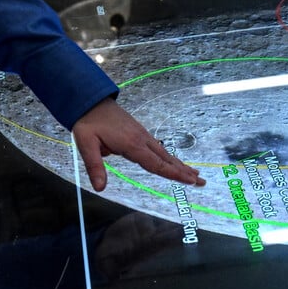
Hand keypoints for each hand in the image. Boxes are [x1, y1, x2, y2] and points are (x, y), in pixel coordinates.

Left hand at [71, 97, 205, 191]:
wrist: (90, 100)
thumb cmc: (88, 123)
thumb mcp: (85, 144)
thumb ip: (94, 166)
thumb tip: (100, 188)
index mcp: (131, 144)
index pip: (156, 164)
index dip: (173, 174)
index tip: (189, 181)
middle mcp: (141, 139)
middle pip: (166, 159)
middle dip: (184, 171)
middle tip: (201, 182)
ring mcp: (142, 135)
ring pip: (165, 153)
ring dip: (180, 165)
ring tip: (196, 175)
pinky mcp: (140, 133)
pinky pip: (159, 149)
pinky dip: (171, 158)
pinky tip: (175, 163)